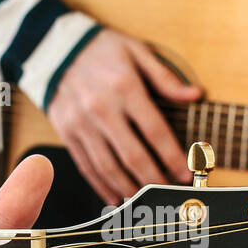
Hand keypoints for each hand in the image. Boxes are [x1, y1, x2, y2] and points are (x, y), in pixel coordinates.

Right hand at [47, 28, 199, 204]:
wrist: (52, 46)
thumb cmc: (101, 49)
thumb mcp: (136, 51)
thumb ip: (165, 77)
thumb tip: (195, 95)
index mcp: (124, 87)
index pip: (155, 131)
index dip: (173, 157)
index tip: (186, 174)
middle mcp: (101, 109)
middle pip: (132, 156)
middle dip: (154, 180)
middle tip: (169, 194)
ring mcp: (81, 124)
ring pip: (108, 167)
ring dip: (129, 189)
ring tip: (146, 201)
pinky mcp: (66, 133)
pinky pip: (86, 166)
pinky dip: (101, 186)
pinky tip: (116, 197)